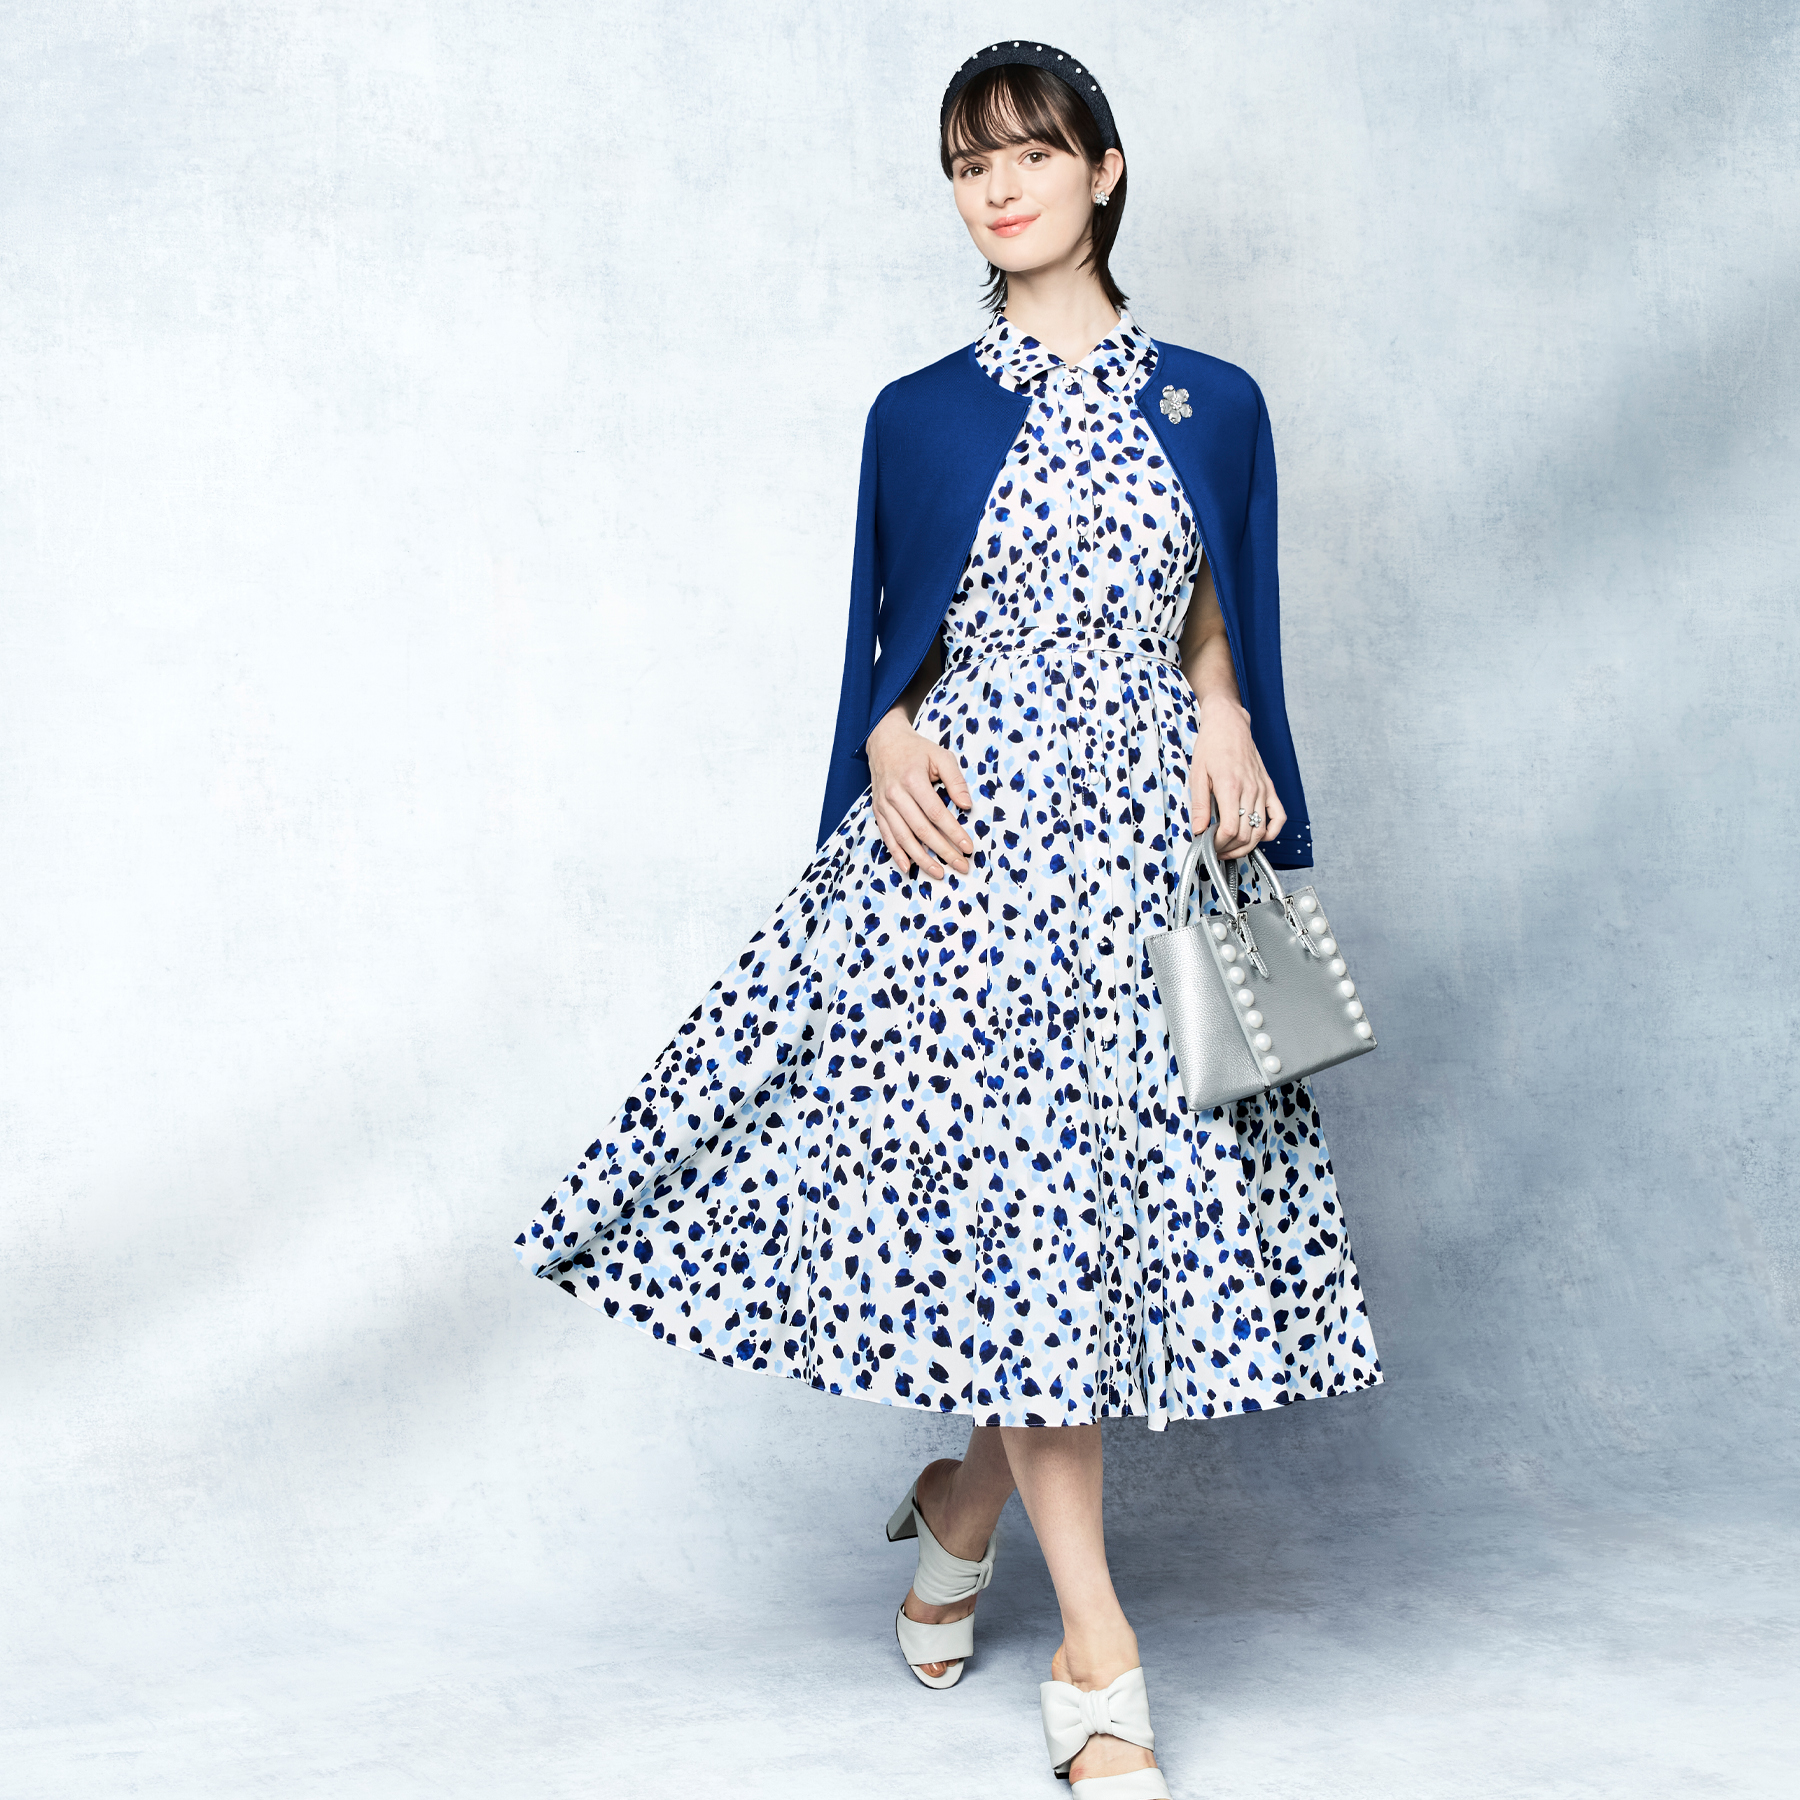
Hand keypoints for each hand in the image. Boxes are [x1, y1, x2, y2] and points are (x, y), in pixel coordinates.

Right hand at [866, 707, 973, 879]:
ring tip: (939, 872)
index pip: (936, 812)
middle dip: (943, 851)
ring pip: (903, 837)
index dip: (953, 832)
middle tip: (961, 865)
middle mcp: (895, 794)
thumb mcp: (941, 756)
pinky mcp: (878, 811)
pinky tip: (909, 867)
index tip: (968, 847)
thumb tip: (967, 806)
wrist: (884, 742)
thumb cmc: (917, 750)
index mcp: (912, 779)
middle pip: (921, 829)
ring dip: (922, 858)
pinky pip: (887, 836)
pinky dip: (897, 854)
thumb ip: (956, 780)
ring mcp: (884, 804)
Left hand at [1191, 699, 1286, 861]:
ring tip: (1231, 849)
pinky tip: (1259, 838)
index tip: (1208, 846)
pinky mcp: (1268, 788)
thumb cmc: (1211, 746)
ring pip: (1261, 830)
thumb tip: (1199, 830)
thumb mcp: (1197, 775)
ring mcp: (1262, 790)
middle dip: (1230, 849)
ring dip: (1247, 846)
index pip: (1230, 829)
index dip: (1218, 844)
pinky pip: (1278, 816)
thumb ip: (1199, 805)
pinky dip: (1272, 832)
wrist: (1229, 726)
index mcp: (1230, 787)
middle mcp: (1250, 790)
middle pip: (1246, 834)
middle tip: (1216, 851)